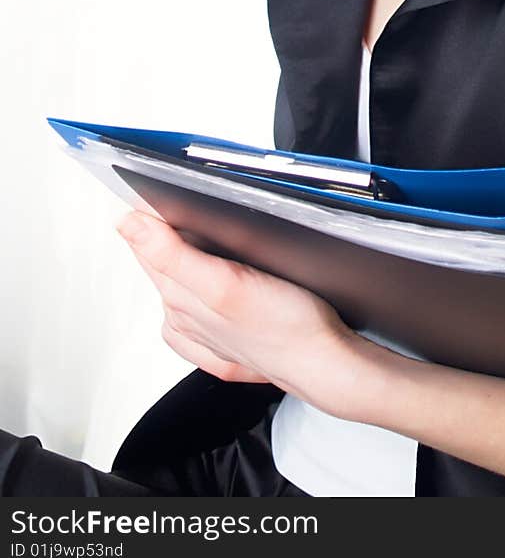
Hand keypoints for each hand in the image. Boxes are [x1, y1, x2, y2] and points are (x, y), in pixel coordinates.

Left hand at [115, 210, 365, 416]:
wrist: (323, 365)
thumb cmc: (285, 326)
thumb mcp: (225, 282)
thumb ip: (172, 255)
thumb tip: (128, 226)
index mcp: (180, 300)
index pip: (148, 248)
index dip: (151, 217)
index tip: (164, 192)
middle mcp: (187, 320)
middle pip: (163, 268)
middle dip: (167, 238)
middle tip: (188, 209)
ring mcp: (207, 337)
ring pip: (182, 291)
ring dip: (184, 264)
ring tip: (205, 240)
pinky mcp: (227, 350)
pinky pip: (198, 325)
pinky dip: (199, 305)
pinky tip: (212, 295)